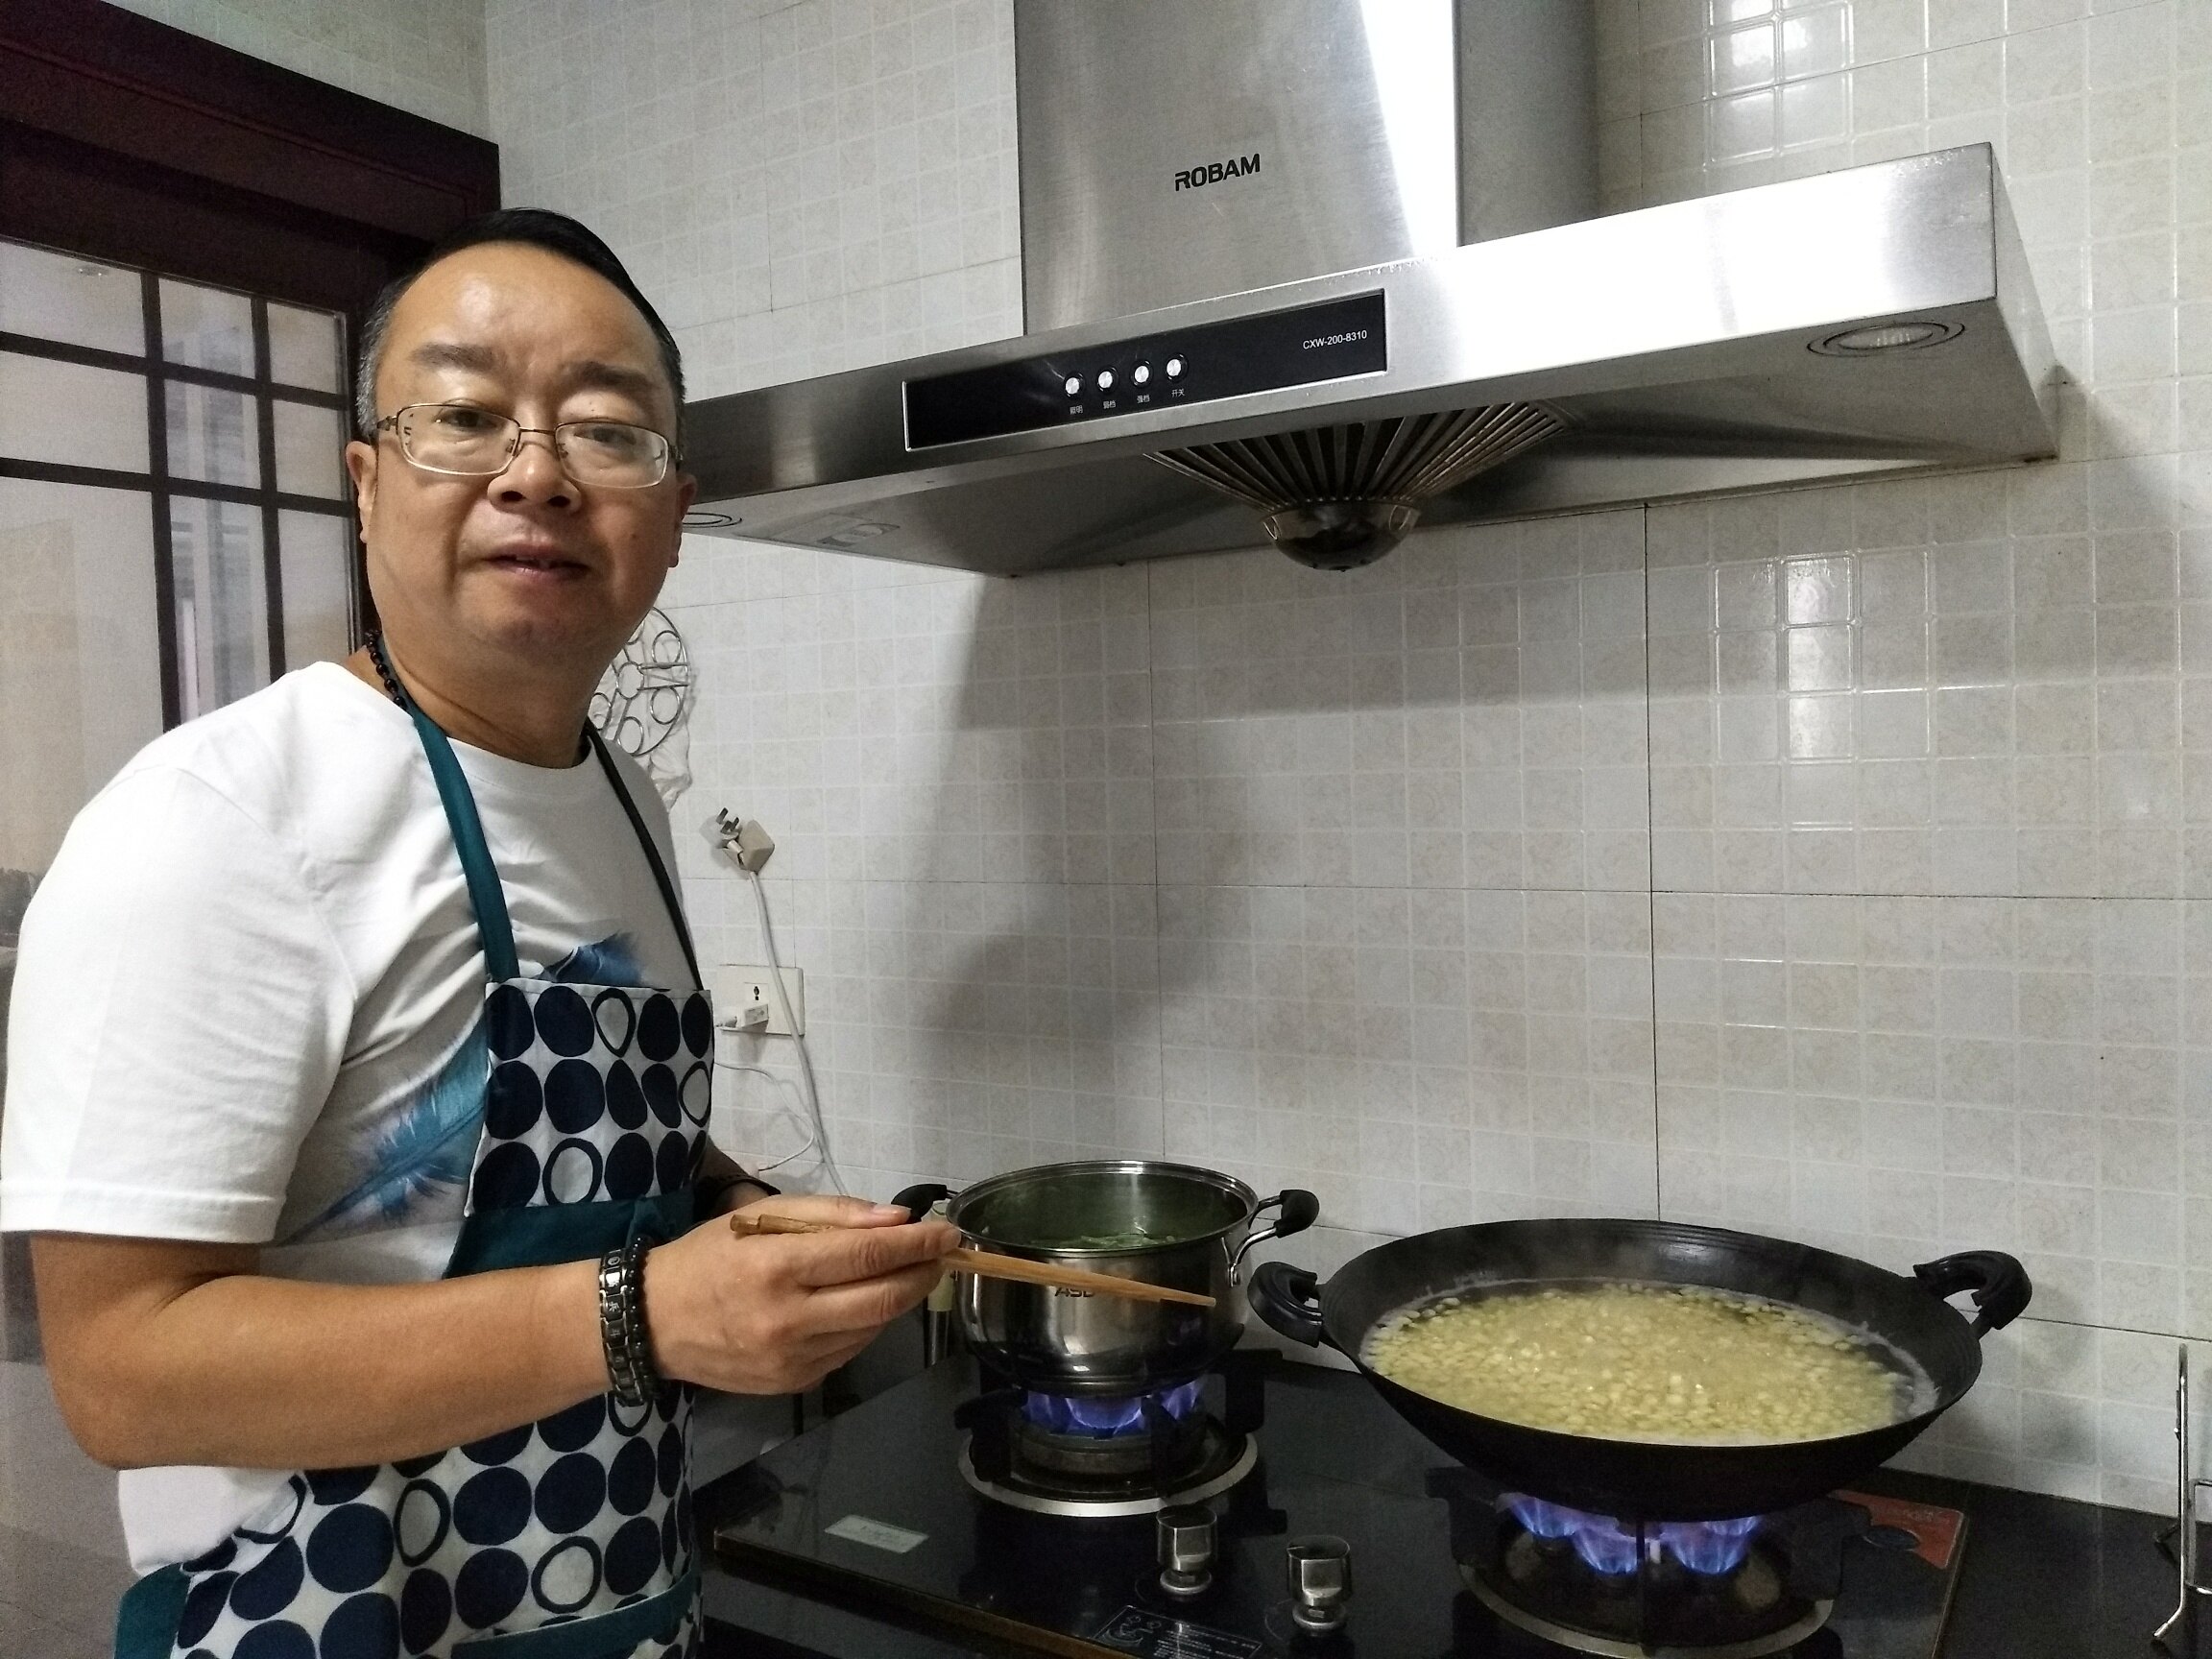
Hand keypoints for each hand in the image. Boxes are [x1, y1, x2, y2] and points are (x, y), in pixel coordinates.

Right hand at [643, 1194, 958, 1394]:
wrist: (653, 1323)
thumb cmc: (710, 1256)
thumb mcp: (762, 1216)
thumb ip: (832, 1215)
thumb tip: (897, 1221)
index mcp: (778, 1268)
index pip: (867, 1255)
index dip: (917, 1244)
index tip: (948, 1232)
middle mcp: (788, 1320)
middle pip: (881, 1300)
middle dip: (921, 1275)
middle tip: (940, 1256)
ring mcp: (792, 1360)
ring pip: (871, 1328)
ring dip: (897, 1300)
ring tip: (902, 1274)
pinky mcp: (793, 1385)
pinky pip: (848, 1351)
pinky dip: (865, 1324)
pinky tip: (859, 1304)